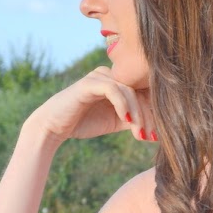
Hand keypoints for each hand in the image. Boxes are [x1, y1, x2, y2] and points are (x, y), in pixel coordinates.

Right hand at [27, 67, 155, 143]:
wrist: (53, 126)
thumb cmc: (83, 123)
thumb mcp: (115, 121)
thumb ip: (134, 119)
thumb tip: (159, 130)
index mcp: (118, 82)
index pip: (144, 92)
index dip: (154, 112)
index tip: (157, 136)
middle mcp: (111, 75)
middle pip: (140, 91)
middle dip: (148, 116)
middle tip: (150, 137)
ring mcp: (100, 76)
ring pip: (129, 91)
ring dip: (137, 114)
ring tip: (138, 133)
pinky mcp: (89, 82)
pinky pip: (113, 90)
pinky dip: (123, 105)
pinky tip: (126, 121)